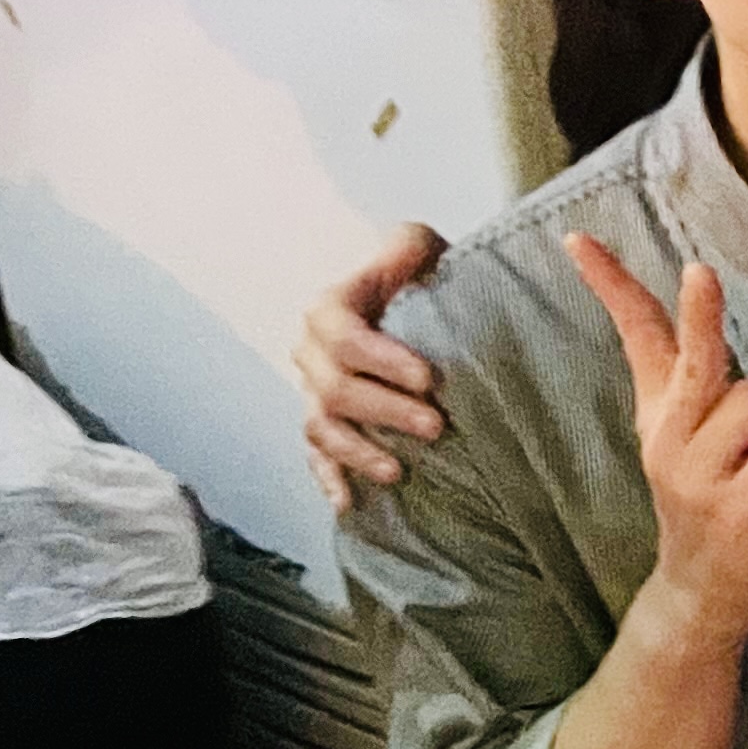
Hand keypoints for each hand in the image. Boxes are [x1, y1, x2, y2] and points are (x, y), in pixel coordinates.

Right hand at [297, 221, 447, 509]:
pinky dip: (328, 479)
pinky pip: (314, 454)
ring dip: (358, 452)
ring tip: (398, 471)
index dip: (383, 361)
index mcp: (329, 307)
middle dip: (385, 411)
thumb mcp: (415, 243)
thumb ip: (411, 248)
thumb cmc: (412, 267)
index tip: (429, 378)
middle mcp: (311, 351)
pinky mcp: (323, 420)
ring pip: (322, 427)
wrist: (397, 290)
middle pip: (336, 389)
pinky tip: (347, 504)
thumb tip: (422, 261)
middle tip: (436, 426)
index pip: (345, 338)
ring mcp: (312, 389)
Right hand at [566, 235, 747, 649]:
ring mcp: (697, 473)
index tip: (577, 238)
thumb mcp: (743, 444)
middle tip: (701, 271)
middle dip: (702, 315)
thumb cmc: (732, 505)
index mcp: (665, 412)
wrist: (705, 595)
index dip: (611, 285)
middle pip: (695, 361)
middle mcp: (671, 436)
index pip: (637, 336)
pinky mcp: (734, 506)